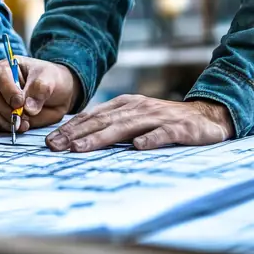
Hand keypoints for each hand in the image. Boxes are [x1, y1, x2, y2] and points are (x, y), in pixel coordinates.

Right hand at [0, 56, 80, 133]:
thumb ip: (40, 90)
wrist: (55, 96)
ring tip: (18, 126)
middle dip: (6, 110)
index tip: (20, 103)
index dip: (8, 90)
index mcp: (8, 65)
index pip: (0, 75)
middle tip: (23, 121)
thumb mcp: (49, 81)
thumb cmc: (50, 82)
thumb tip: (28, 108)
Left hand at [46, 94, 234, 152]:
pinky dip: (150, 139)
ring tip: (80, 148)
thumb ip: (112, 126)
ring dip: (101, 137)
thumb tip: (78, 140)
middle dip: (76, 134)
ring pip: (125, 127)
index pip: (91, 116)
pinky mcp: (178, 128)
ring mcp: (157, 117)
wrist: (205, 117)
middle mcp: (137, 108)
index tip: (49, 142)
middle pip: (102, 121)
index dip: (70, 128)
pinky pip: (162, 134)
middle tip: (55, 147)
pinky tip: (138, 147)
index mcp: (124, 105)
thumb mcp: (135, 118)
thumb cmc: (163, 121)